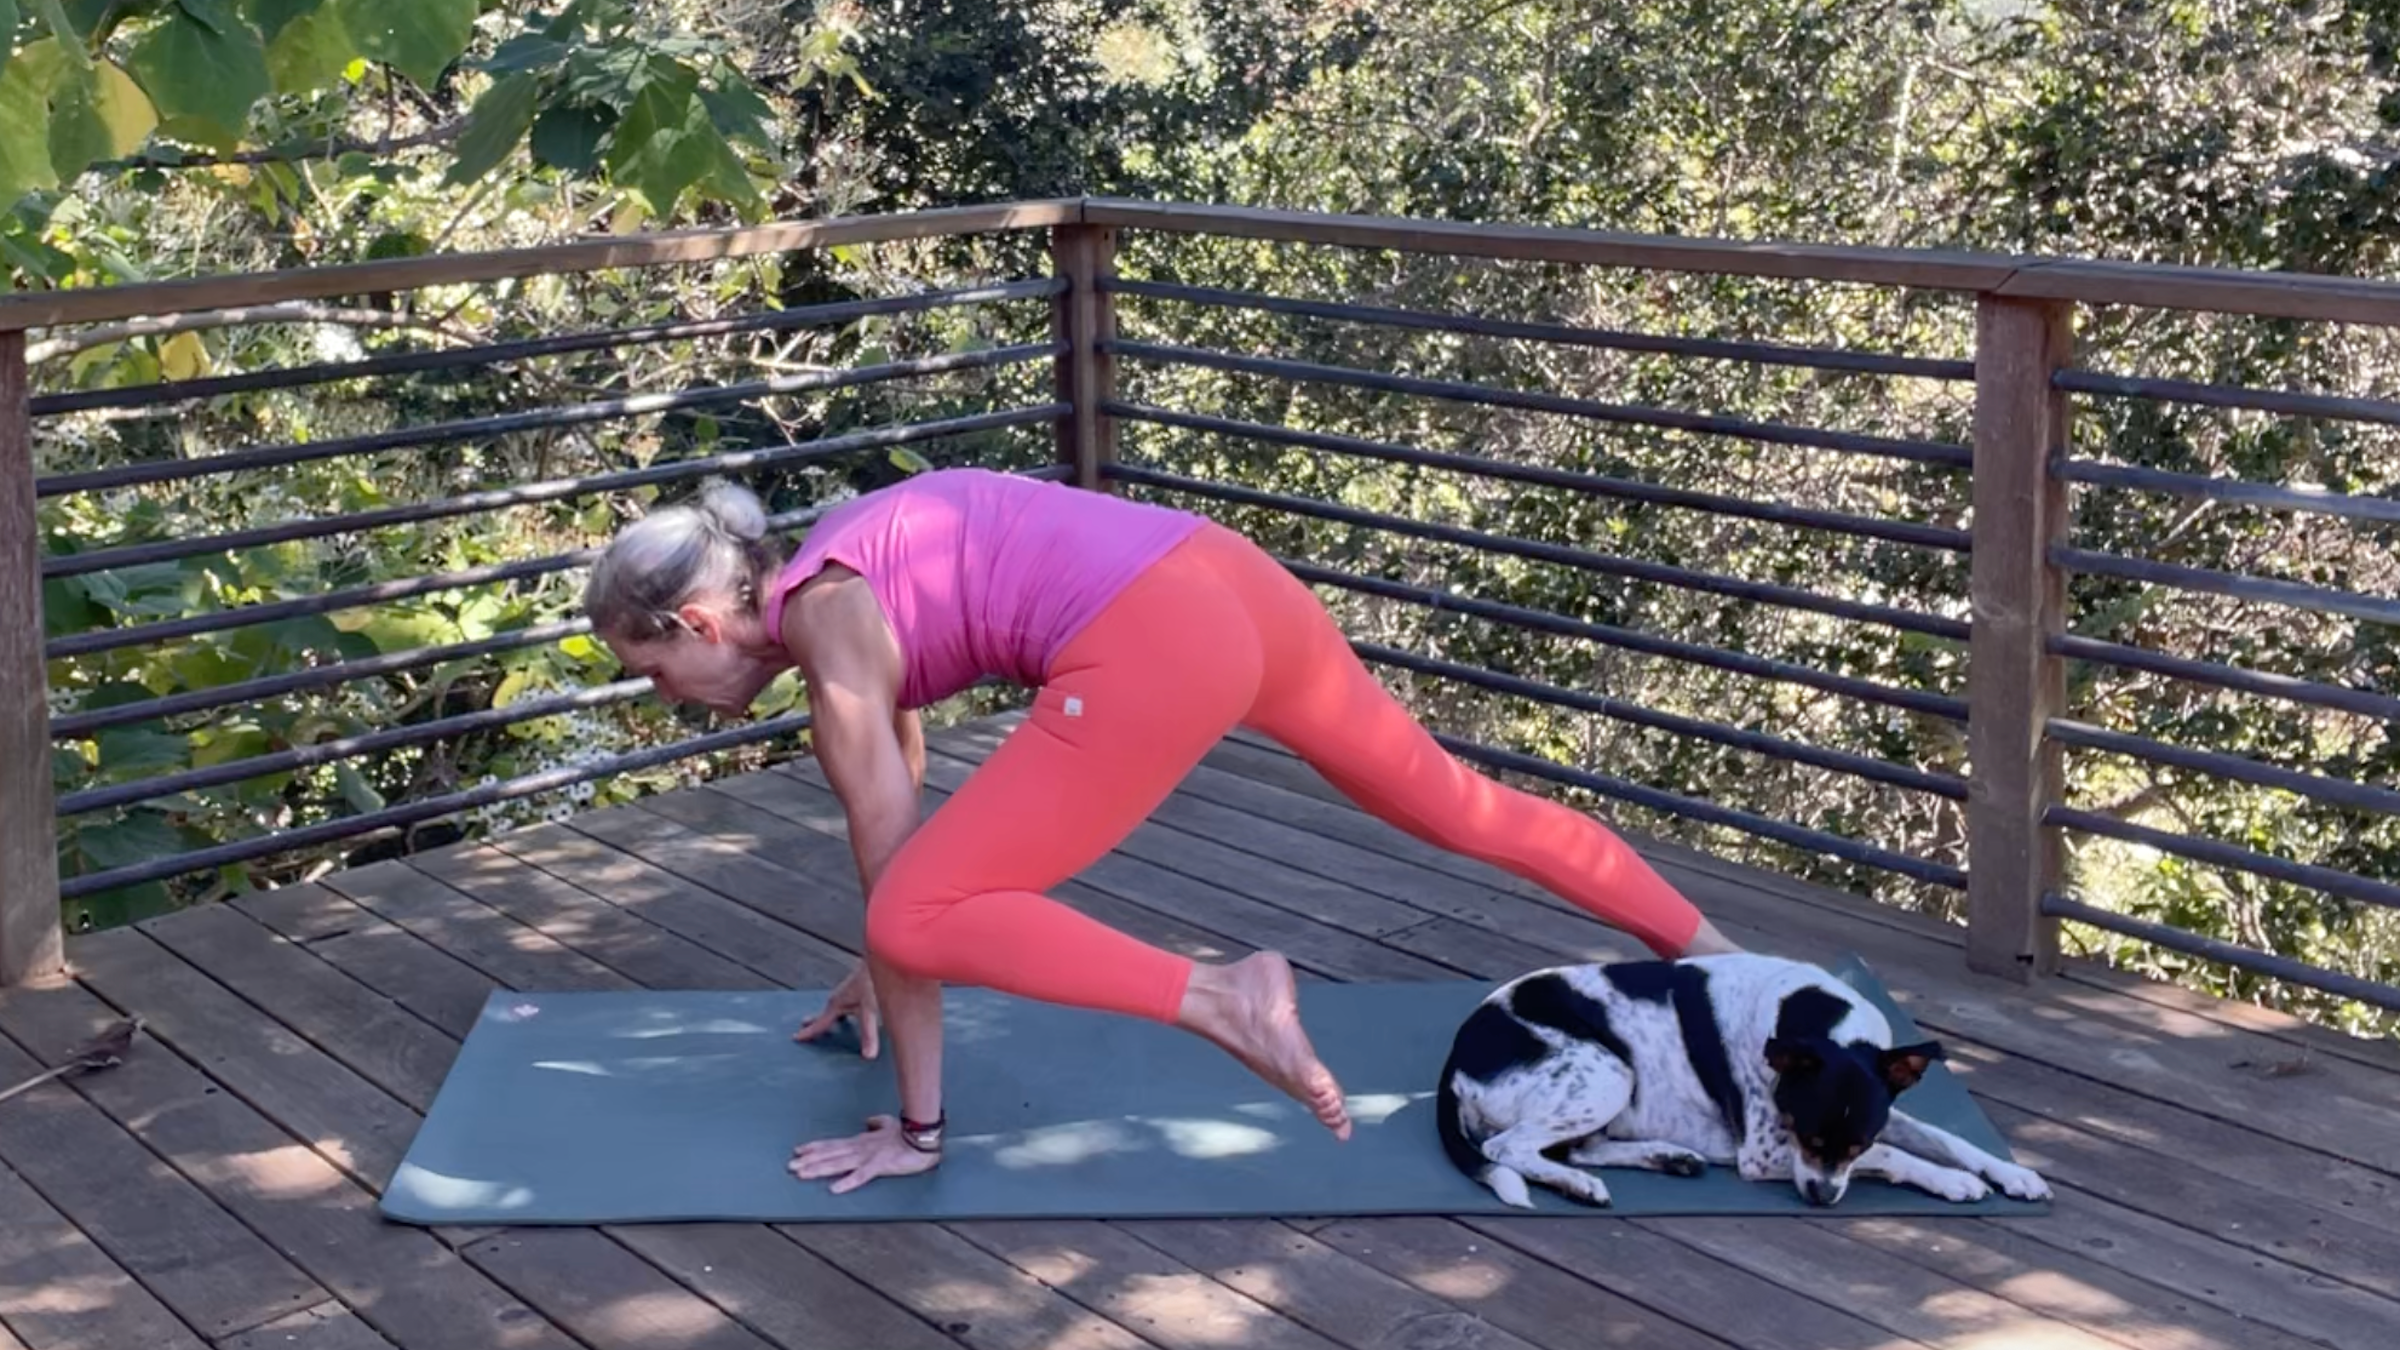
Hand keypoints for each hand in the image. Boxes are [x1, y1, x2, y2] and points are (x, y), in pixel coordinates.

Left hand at [788, 1115, 940, 1193]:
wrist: (924, 1138)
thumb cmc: (907, 1133)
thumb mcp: (889, 1125)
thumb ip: (876, 1123)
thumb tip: (868, 1121)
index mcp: (862, 1140)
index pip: (834, 1144)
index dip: (815, 1147)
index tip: (798, 1150)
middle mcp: (860, 1147)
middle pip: (830, 1154)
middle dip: (809, 1160)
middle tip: (790, 1165)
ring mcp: (869, 1156)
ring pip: (839, 1163)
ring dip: (819, 1169)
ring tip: (801, 1174)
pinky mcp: (880, 1165)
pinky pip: (862, 1175)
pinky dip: (847, 1181)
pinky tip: (834, 1189)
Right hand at [793, 961, 878, 1056]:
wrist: (881, 957)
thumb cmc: (873, 981)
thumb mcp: (870, 1010)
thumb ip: (869, 1034)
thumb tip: (868, 1056)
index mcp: (836, 1004)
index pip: (820, 1023)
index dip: (808, 1032)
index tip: (795, 1037)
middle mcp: (838, 998)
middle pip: (823, 1014)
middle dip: (814, 1021)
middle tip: (803, 1025)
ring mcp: (847, 992)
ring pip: (834, 1008)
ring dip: (829, 1015)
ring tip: (828, 1020)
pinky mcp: (857, 988)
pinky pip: (845, 1003)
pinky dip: (842, 1010)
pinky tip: (852, 1009)